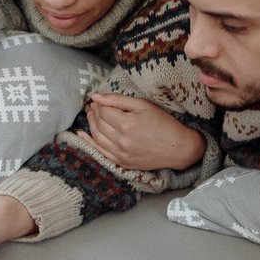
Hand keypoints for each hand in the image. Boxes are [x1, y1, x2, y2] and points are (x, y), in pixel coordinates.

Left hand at [85, 94, 204, 170]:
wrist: (178, 148)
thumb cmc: (163, 123)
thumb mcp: (143, 105)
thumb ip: (118, 100)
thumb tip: (96, 97)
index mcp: (127, 123)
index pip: (103, 111)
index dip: (98, 104)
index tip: (98, 100)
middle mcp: (122, 140)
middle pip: (98, 123)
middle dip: (94, 112)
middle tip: (93, 106)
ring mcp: (121, 154)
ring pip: (97, 137)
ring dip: (90, 124)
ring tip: (91, 115)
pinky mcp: (122, 162)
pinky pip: (99, 152)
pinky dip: (89, 142)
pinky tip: (82, 134)